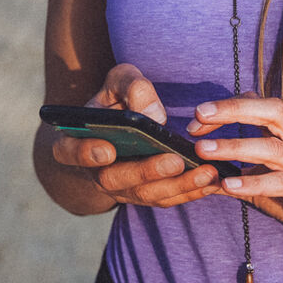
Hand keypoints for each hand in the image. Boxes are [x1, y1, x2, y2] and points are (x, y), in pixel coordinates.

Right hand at [51, 63, 222, 207]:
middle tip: (174, 161)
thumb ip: (130, 86)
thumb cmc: (117, 102)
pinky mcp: (146, 195)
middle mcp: (95, 171)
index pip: (69, 151)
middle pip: (115, 179)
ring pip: (146, 194)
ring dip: (177, 186)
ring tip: (205, 172)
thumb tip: (155, 114)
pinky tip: (213, 181)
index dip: (84, 153)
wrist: (120, 131)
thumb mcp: (117, 83)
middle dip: (146, 172)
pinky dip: (190, 192)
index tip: (106, 149)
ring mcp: (121, 189)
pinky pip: (167, 198)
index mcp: (75, 142)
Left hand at [187, 95, 282, 250]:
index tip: (199, 116)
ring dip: (235, 146)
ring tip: (204, 152)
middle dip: (234, 111)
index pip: (265, 106)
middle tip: (198, 117)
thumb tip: (204, 160)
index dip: (233, 106)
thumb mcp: (273, 178)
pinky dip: (254, 182)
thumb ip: (243, 166)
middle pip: (272, 114)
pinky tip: (229, 185)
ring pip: (274, 149)